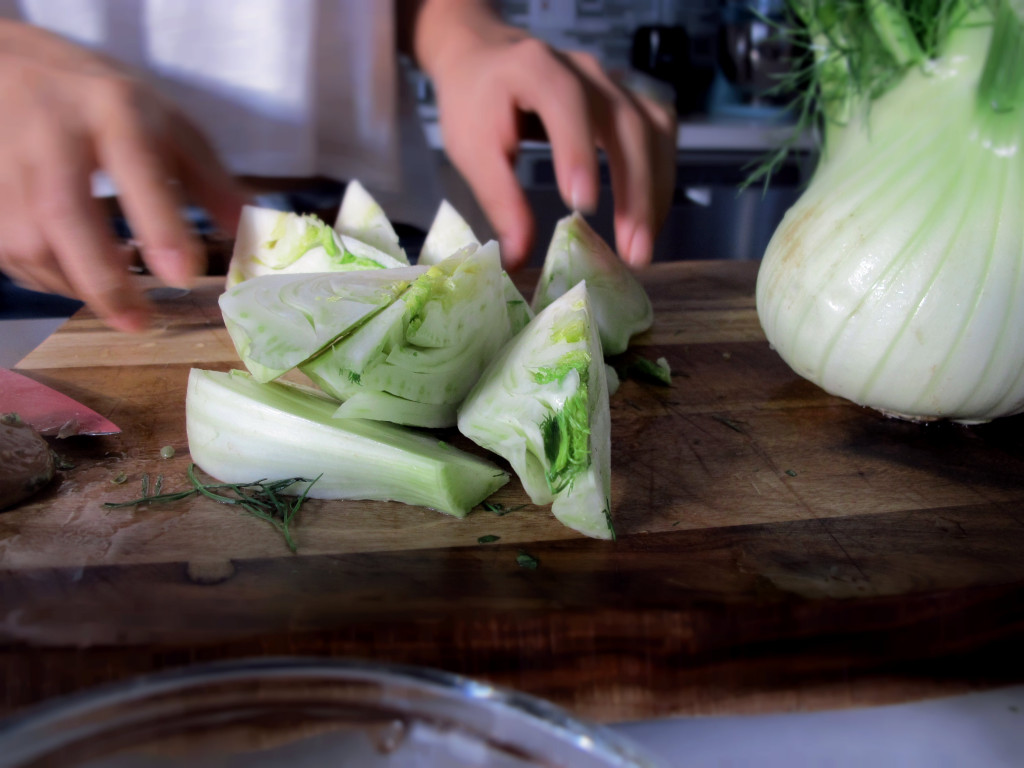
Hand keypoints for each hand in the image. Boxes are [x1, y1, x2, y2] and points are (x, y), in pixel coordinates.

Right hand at [0, 21, 244, 331]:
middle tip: (140, 321)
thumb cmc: (102, 101)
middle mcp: (50, 135)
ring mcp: (5, 165)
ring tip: (120, 297)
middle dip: (103, 278)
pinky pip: (13, 255)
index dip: (159, 225)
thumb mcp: (166, 123)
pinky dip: (51, 277)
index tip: (183, 275)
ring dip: (77, 284)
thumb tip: (251, 234)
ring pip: (31, 244)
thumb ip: (210, 181)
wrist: (7, 66)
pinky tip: (81, 275)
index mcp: (111, 109)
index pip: (136, 169)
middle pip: (64, 215)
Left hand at [412, 0, 675, 269]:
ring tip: (643, 242)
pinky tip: (650, 214)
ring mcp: (613, 83)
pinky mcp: (629, 99)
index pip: (566, 104)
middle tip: (632, 250)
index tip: (582, 205)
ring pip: (653, 131)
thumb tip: (519, 258)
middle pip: (627, 124)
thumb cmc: (476, 102)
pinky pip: (660, 132)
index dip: (579, 152)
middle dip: (636, 191)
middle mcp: (584, 70)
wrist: (488, 57)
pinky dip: (661, 175)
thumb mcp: (472, 149)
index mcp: (536, 69)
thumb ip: (499, 199)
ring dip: (656, 190)